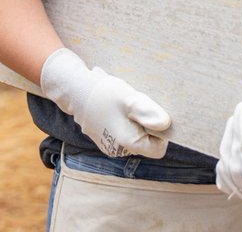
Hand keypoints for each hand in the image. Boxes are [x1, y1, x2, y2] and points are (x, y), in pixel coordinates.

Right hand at [39, 48, 170, 158]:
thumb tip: (166, 125)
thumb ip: (148, 112)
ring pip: (134, 135)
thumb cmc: (104, 94)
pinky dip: (123, 120)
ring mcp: (110, 146)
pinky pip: (123, 132)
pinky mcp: (104, 139)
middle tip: (136, 105)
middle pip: (146, 142)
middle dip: (146, 124)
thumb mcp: (130, 99)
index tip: (152, 113)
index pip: (159, 148)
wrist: (75, 91)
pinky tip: (115, 107)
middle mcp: (119, 151)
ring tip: (123, 105)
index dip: (161, 132)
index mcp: (129, 144)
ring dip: (134, 121)